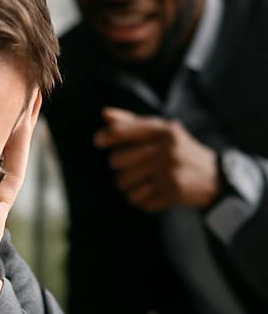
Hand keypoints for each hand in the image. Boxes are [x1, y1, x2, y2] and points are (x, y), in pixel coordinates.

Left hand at [94, 107, 218, 211]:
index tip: (98, 142)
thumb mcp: (161, 132)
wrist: (215, 178)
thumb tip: (104, 113)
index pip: (122, 131)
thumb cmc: (179, 152)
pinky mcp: (172, 192)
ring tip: (146, 182)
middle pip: (116, 160)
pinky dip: (142, 200)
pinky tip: (155, 193)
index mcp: (163, 130)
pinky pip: (138, 200)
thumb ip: (132, 124)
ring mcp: (170, 171)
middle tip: (136, 168)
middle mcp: (166, 149)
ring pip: (123, 182)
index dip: (106, 136)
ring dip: (129, 186)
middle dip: (121, 167)